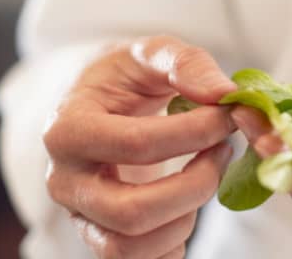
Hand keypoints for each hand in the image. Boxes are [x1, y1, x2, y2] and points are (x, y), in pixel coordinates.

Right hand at [43, 36, 236, 258]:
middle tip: (223, 151)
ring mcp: (79, 214)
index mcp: (68, 128)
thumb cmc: (124, 76)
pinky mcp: (98, 234)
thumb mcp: (150, 52)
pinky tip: (189, 205)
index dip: (196, 133)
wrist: (99, 102)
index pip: (138, 144)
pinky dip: (172, 244)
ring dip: (186, 219)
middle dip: (196, 186)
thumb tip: (223, 94)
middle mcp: (63, 179)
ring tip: (206, 176)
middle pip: (131, 212)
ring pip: (129, 247)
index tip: (228, 115)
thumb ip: (186, 63)